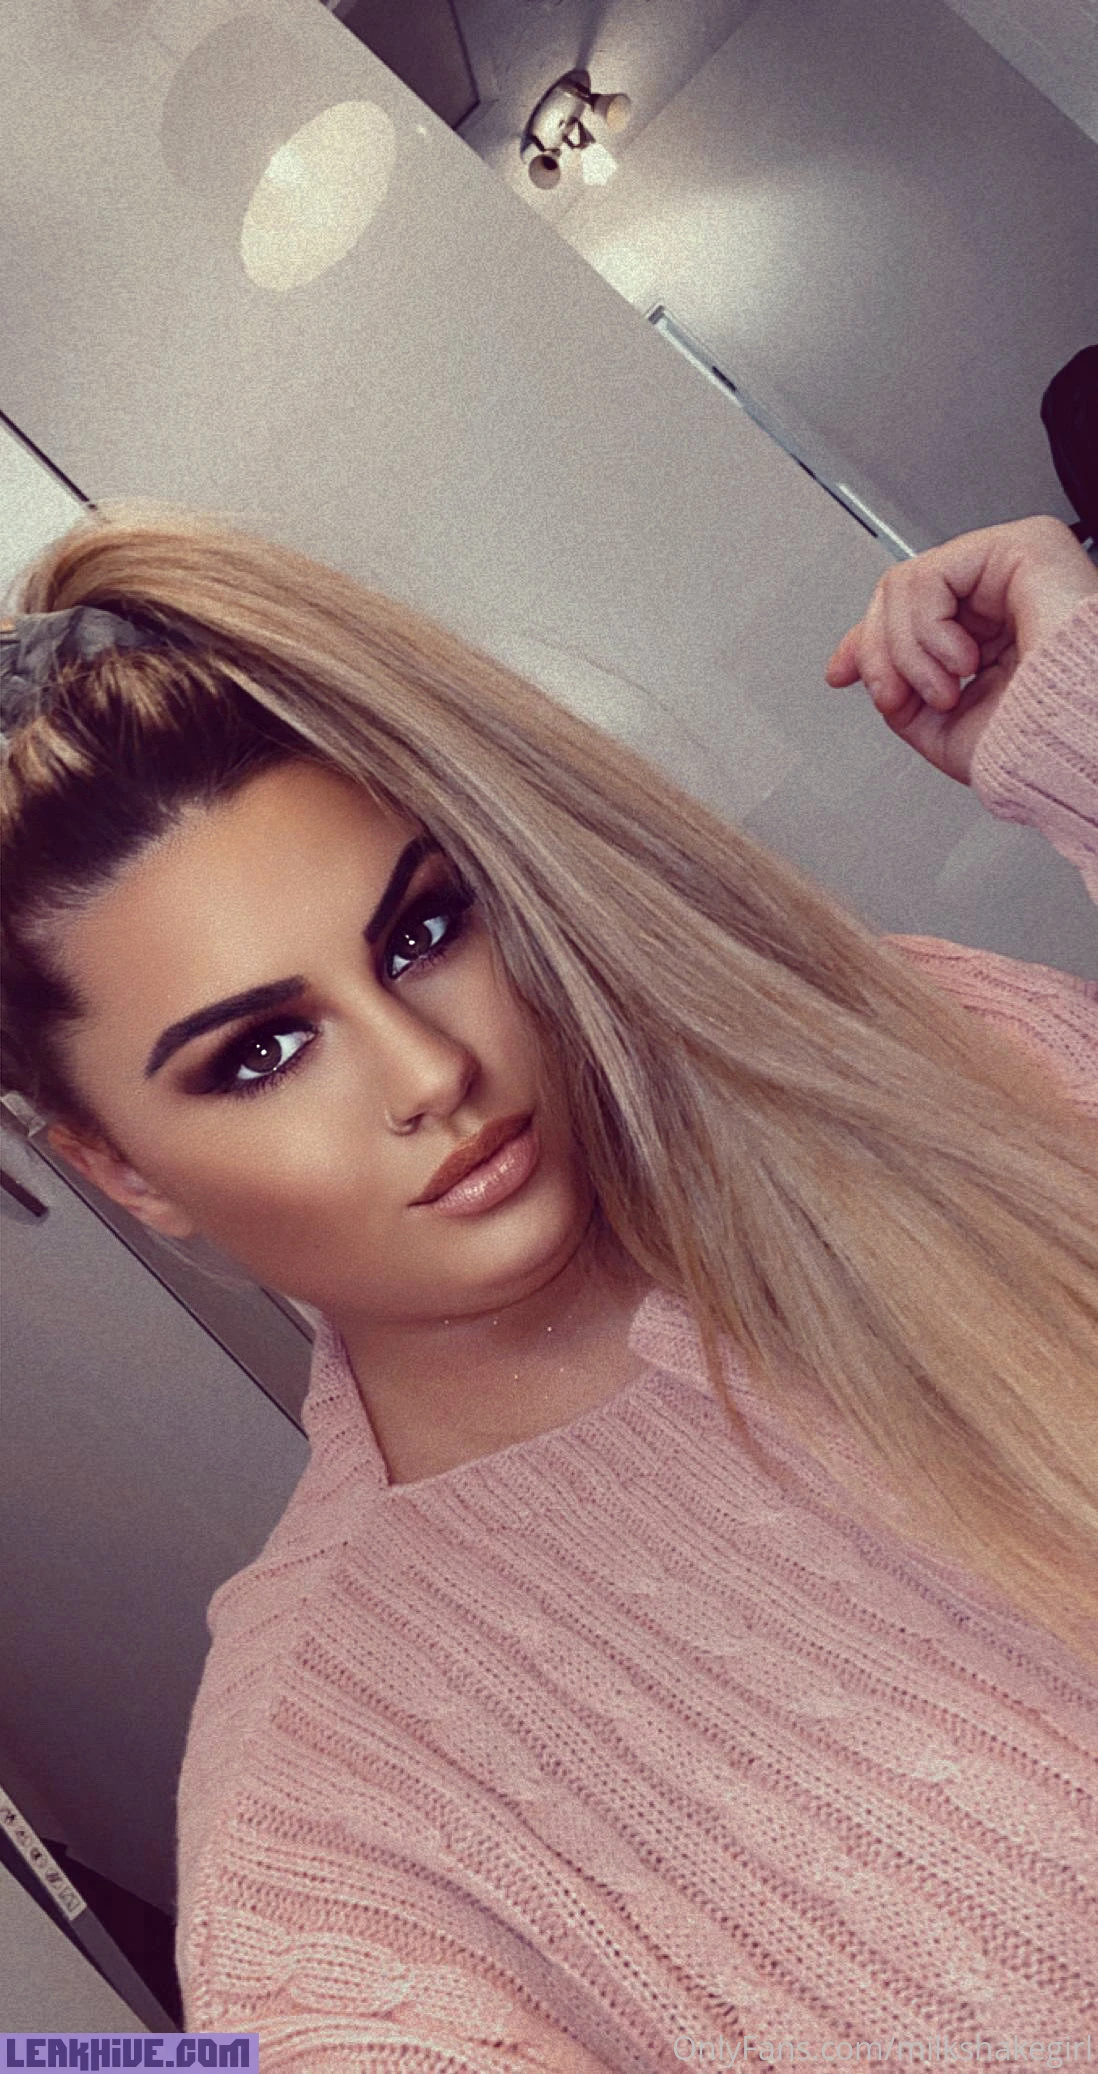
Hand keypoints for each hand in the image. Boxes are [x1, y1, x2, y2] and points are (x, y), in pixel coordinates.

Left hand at [824, 515, 1097, 786]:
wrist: (1072, 746)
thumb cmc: (1038, 744)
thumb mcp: (943, 728)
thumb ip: (900, 692)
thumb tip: (864, 668)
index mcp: (993, 632)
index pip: (914, 611)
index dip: (868, 639)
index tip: (840, 672)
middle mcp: (1003, 594)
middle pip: (899, 595)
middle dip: (881, 655)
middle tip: (897, 698)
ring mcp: (1011, 566)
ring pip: (905, 585)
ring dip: (907, 653)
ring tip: (945, 689)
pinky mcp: (1023, 546)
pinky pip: (928, 576)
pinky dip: (927, 631)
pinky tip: (964, 661)